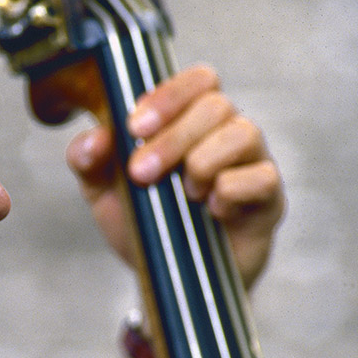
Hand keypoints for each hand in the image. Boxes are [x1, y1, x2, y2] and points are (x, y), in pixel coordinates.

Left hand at [66, 65, 284, 287]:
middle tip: (141, 172)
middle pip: (216, 105)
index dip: (169, 95)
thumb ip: (90, 161)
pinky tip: (212, 209)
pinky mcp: (267, 200)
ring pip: (243, 133)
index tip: (135, 127)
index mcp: (189, 122)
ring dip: (204, 161)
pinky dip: (232, 189)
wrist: (169, 275)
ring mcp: (250, 164)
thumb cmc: (144, 224)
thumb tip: (94, 139)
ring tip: (185, 192)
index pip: (198, 81)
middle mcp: (224, 135)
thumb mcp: (104, 193)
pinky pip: (264, 177)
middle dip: (173, 138)